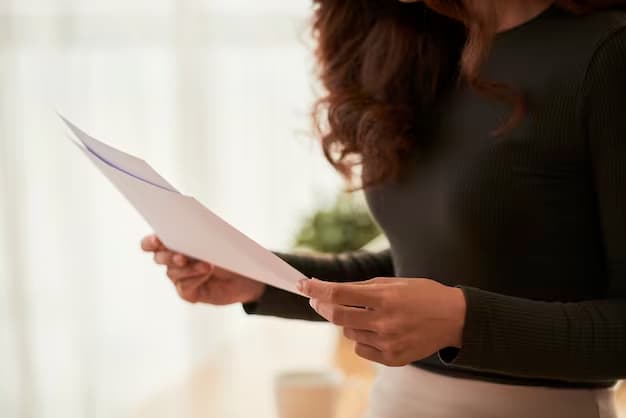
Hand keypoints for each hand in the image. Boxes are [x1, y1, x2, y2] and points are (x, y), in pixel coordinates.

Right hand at [141, 234, 265, 304]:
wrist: (246, 273)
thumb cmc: (228, 251)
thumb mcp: (214, 239)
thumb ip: (198, 236)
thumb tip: (188, 235)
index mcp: (173, 243)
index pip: (150, 243)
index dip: (151, 242)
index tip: (158, 240)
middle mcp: (171, 261)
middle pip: (159, 258)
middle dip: (169, 256)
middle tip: (182, 256)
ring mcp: (179, 278)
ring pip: (173, 272)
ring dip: (188, 267)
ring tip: (207, 264)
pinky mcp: (188, 292)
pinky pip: (184, 286)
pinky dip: (195, 278)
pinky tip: (207, 272)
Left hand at [298, 277, 465, 366]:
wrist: (454, 318)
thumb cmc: (422, 295)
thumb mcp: (393, 283)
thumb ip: (361, 288)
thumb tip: (330, 290)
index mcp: (384, 298)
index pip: (338, 294)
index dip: (316, 289)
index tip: (302, 285)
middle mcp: (384, 322)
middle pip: (337, 316)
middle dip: (323, 306)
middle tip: (317, 300)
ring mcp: (388, 343)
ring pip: (348, 333)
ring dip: (348, 322)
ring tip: (367, 314)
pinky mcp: (392, 359)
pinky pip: (361, 349)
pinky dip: (362, 338)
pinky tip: (376, 330)